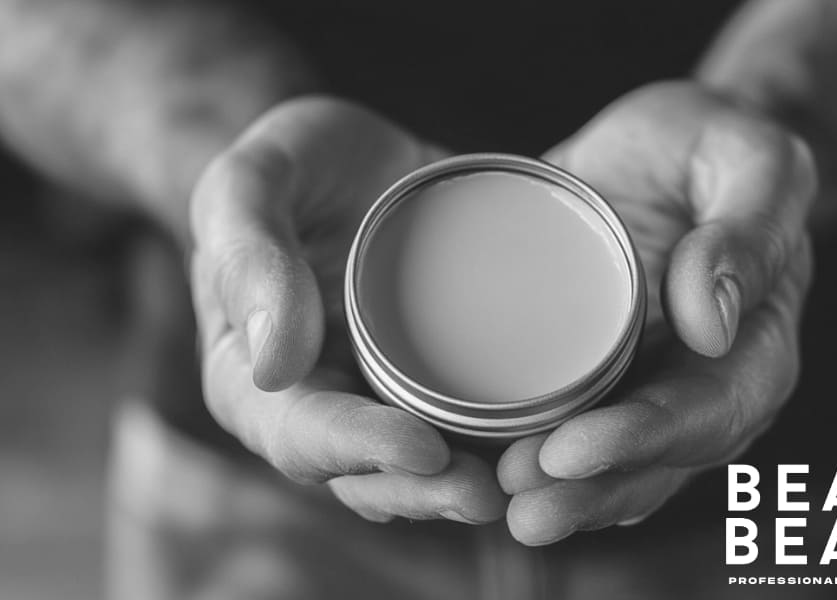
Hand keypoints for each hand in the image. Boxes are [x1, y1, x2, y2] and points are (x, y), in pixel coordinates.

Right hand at [189, 97, 505, 524]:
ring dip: (470, 484)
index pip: (299, 435)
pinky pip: (469, 427)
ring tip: (528, 481)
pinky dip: (505, 444)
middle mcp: (318, 404)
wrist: (356, 158)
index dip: (359, 450)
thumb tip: (272, 367)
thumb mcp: (251, 183)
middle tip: (488, 493)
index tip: (423, 449)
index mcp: (252, 377)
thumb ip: (248, 256)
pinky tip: (552, 441)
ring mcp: (381, 398)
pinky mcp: (437, 383)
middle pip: (367, 473)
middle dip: (425, 490)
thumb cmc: (292, 167)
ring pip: (421, 468)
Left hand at [497, 82, 815, 544]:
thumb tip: (713, 323)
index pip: (707, 412)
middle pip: (657, 462)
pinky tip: (491, 480)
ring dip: (562, 497)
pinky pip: (577, 437)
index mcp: (755, 345)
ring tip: (501, 506)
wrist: (664, 149)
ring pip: (616, 468)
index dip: (642, 440)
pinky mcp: (599, 378)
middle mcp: (705, 383)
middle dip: (588, 490)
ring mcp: (650, 387)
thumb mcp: (750, 157)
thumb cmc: (711, 147)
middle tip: (521, 504)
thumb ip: (750, 224)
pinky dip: (541, 467)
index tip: (571, 451)